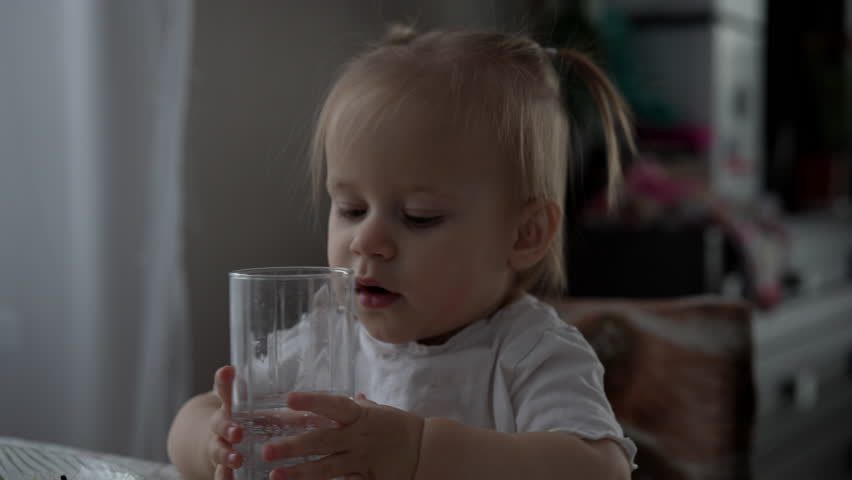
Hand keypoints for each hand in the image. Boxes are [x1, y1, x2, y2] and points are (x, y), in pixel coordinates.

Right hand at [207, 366, 243, 479]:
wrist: (206, 443)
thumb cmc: (233, 419)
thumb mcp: (240, 404)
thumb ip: (254, 393)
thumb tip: (280, 383)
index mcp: (228, 408)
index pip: (224, 391)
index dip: (224, 381)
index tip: (227, 371)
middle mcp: (219, 428)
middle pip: (221, 426)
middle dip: (228, 427)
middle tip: (238, 431)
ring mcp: (218, 449)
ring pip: (219, 452)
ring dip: (227, 457)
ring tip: (237, 461)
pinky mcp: (221, 468)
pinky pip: (221, 475)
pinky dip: (225, 478)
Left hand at [263, 393, 423, 479]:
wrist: (428, 450)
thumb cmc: (399, 427)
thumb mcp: (379, 411)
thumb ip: (358, 407)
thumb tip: (350, 396)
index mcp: (360, 416)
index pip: (333, 405)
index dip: (312, 401)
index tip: (288, 399)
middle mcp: (358, 438)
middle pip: (322, 441)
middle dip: (293, 446)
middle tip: (266, 450)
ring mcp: (362, 461)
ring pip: (327, 468)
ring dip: (300, 473)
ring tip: (275, 476)